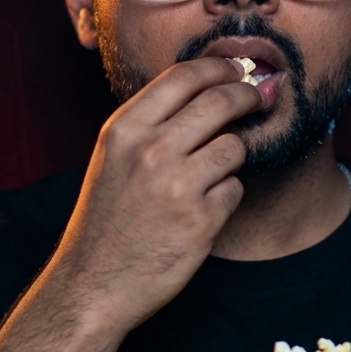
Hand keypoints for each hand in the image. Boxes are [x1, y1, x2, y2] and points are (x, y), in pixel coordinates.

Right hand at [56, 57, 262, 332]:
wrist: (93, 284)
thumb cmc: (107, 218)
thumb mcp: (113, 157)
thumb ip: (152, 122)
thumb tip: (206, 88)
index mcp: (125, 129)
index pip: (184, 76)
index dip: (219, 67)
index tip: (235, 70)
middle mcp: (150, 150)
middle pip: (220, 101)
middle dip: (247, 96)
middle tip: (257, 99)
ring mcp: (177, 185)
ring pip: (235, 146)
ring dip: (233, 156)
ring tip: (213, 172)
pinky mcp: (200, 220)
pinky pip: (234, 189)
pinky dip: (226, 196)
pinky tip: (201, 210)